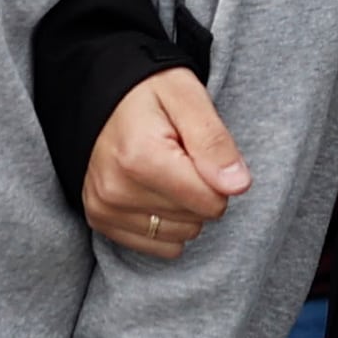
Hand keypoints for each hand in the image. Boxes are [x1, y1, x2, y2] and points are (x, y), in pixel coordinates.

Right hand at [87, 67, 251, 258]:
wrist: (104, 94)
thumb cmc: (150, 91)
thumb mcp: (189, 97)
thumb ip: (214, 141)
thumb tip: (237, 186)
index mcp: (140, 157)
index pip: (210, 201)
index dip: (217, 175)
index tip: (199, 150)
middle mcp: (115, 189)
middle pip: (195, 219)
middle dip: (199, 189)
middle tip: (179, 155)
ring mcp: (104, 208)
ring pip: (179, 236)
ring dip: (182, 208)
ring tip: (164, 171)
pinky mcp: (100, 220)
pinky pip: (156, 246)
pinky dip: (164, 223)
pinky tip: (152, 191)